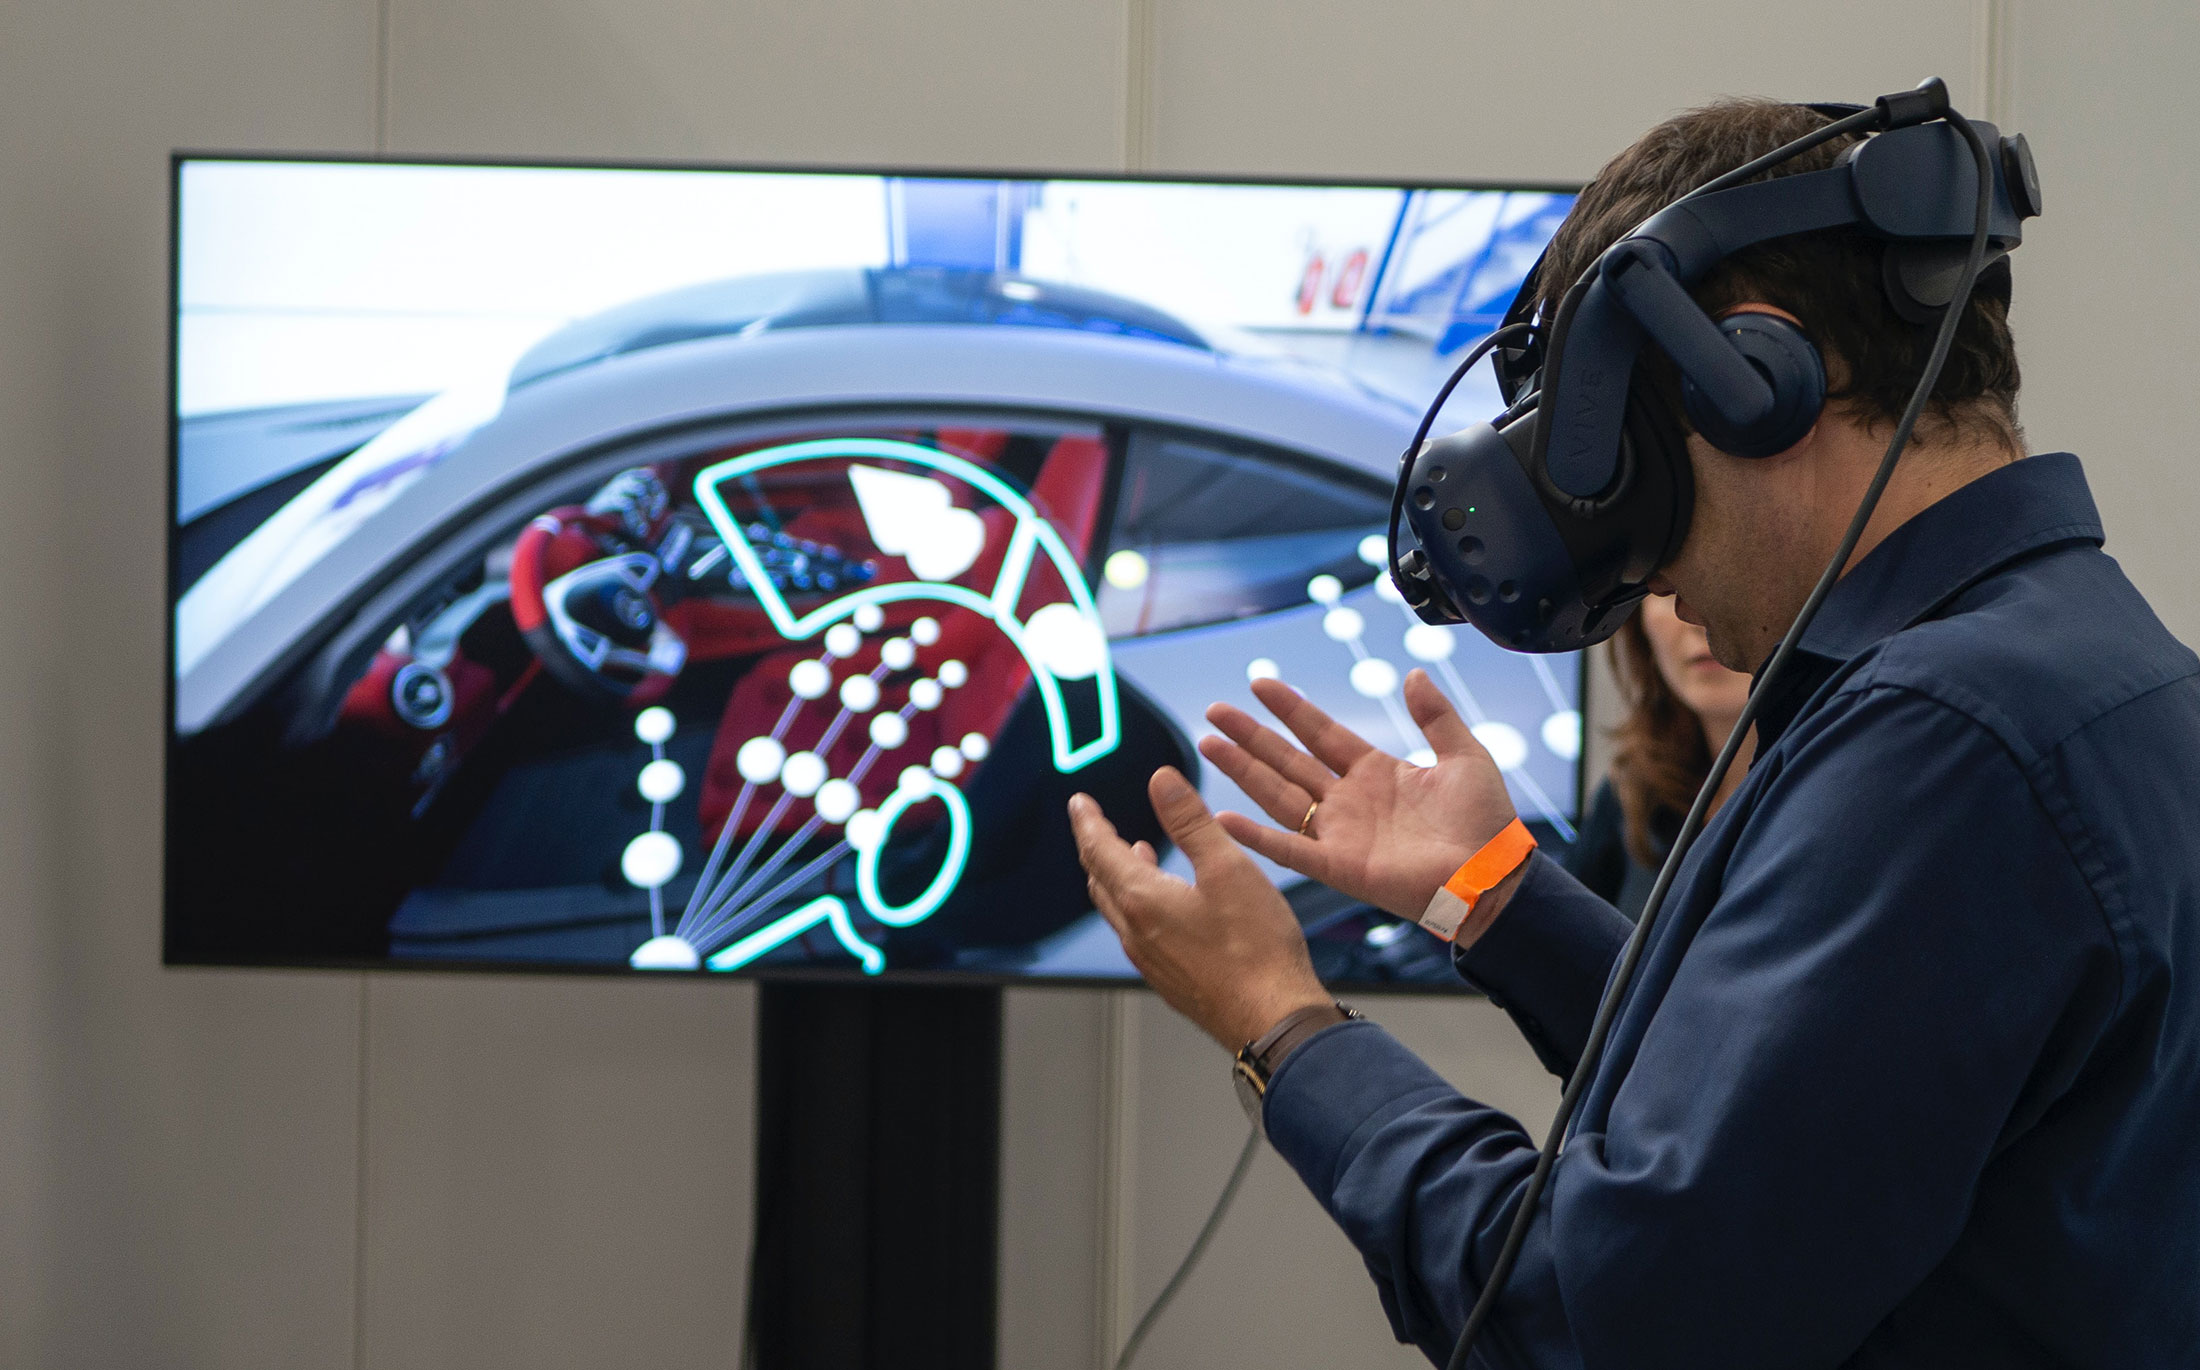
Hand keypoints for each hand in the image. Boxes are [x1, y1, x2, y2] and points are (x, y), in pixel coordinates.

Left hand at [1069, 768, 1329, 1049]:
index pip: (1099, 850)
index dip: (1088, 821)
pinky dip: (1137, 905)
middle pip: (1101, 880)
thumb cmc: (1256, 949)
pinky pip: (1137, 933)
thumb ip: (1191, 821)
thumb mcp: (1227, 868)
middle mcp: (1136, 933)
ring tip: (1134, 853)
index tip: (1079, 803)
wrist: (1273, 1019)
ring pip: (1118, 909)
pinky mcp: (1170, 980)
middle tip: (1097, 824)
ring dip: (1117, 876)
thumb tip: (1162, 782)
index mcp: (1143, 900)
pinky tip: (1165, 903)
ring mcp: (1151, 961)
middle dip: (1097, 847)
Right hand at [1199, 669, 1522, 938]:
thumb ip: (1435, 715)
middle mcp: (1349, 801)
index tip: (1259, 684)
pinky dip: (1255, 837)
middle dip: (1250, 736)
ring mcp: (1339, 834)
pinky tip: (1223, 819)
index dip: (1290, 708)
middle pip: (1287, 760)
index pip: (1321, 732)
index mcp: (1376, 772)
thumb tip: (1413, 674)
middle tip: (1214, 712)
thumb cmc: (1485, 821)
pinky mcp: (1338, 866)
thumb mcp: (1464, 755)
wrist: (1492, 874)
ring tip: (1208, 745)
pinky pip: (1288, 849)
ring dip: (1242, 771)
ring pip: (1278, 795)